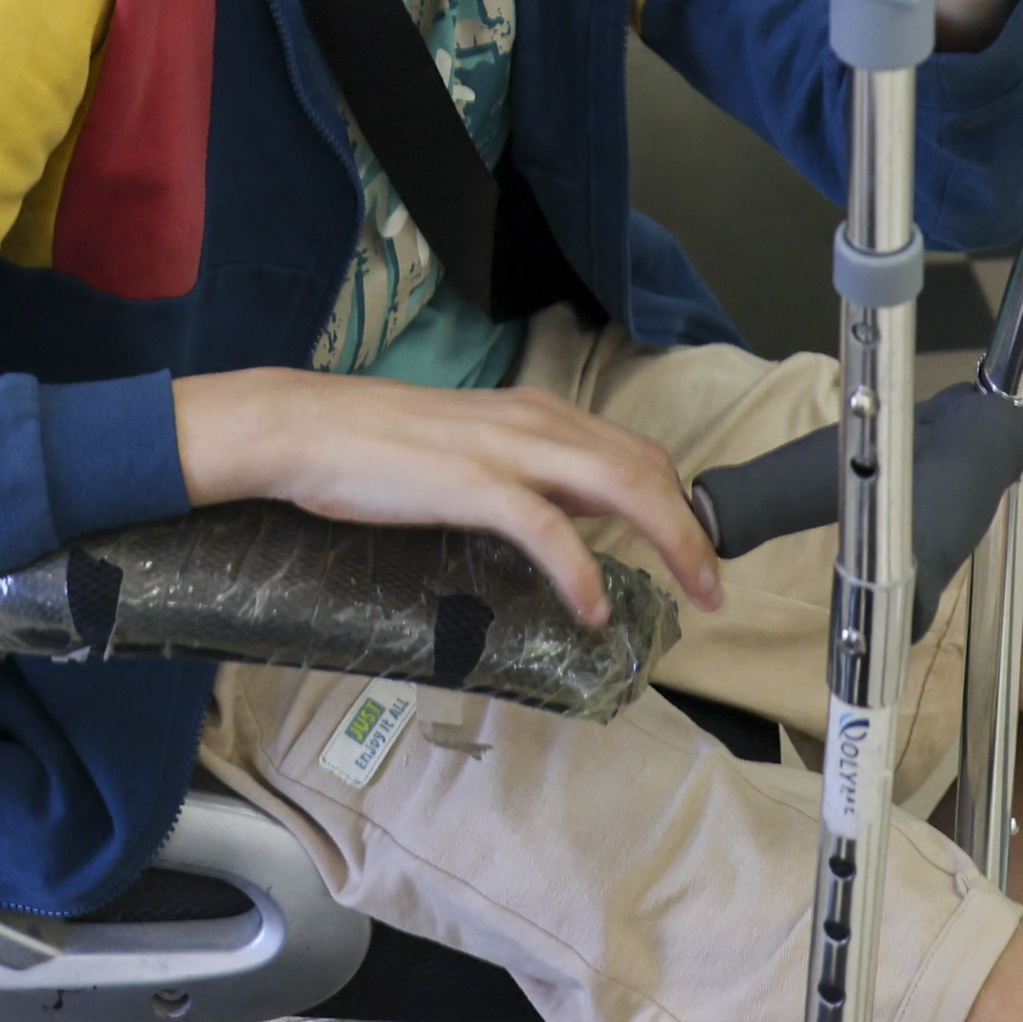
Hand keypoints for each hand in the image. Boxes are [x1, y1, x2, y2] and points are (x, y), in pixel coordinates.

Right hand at [170, 370, 721, 624]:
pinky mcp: (474, 484)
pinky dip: (582, 570)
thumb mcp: (471, 451)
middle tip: (714, 588)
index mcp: (537, 415)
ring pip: (620, 488)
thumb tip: (564, 513)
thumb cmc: (378, 447)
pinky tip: (593, 607)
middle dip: (693, 531)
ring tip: (690, 595)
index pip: (635, 452)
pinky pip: (549, 529)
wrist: (308, 428)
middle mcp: (536, 422)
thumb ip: (523, 473)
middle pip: (646, 470)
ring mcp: (507, 450)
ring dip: (669, 544)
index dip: (678, 502)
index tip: (697, 550)